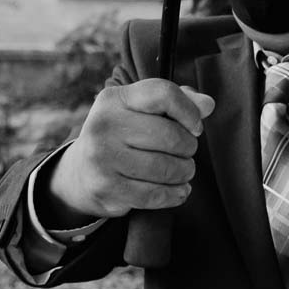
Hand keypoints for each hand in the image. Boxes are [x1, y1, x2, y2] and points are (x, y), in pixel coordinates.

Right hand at [42, 81, 215, 220]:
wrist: (81, 173)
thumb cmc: (125, 136)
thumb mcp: (143, 111)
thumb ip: (179, 102)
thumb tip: (207, 105)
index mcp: (115, 99)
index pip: (163, 94)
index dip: (189, 111)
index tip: (195, 127)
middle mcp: (104, 124)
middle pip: (171, 135)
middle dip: (189, 148)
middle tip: (187, 153)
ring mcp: (102, 157)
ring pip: (166, 168)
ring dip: (184, 173)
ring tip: (183, 171)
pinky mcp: (106, 187)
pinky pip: (155, 194)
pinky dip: (175, 194)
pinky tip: (178, 190)